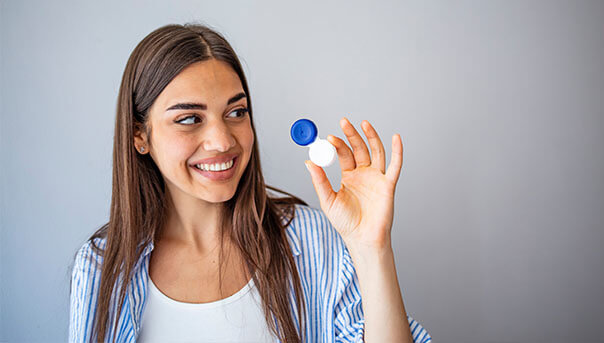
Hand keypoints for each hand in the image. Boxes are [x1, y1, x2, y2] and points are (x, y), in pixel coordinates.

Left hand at [304, 117, 403, 250]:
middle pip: (359, 148)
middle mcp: (363, 174)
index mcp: (349, 176)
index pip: (343, 154)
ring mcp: (376, 178)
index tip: (329, 138)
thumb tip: (309, 161)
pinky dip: (397, 151)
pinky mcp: (388, 185)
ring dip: (371, 136)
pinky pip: (394, 165)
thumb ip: (320, 180)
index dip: (337, 145)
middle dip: (352, 135)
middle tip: (343, 122)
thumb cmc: (345, 223)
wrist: (362, 238)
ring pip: (376, 152)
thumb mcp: (328, 199)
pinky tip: (395, 137)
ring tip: (363, 123)